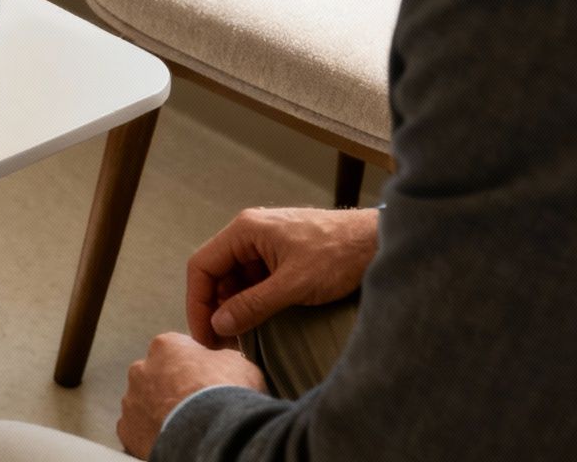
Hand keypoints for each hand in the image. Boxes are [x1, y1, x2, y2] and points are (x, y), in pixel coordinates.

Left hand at [116, 332, 264, 457]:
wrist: (212, 432)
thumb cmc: (224, 391)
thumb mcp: (236, 361)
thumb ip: (220, 357)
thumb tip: (223, 361)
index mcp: (165, 346)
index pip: (177, 350)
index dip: (194, 366)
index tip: (206, 379)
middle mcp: (141, 369)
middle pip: (157, 377)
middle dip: (172, 388)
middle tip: (195, 404)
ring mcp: (132, 401)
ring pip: (145, 404)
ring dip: (160, 411)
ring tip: (186, 424)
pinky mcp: (128, 430)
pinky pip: (139, 430)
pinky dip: (153, 434)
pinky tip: (173, 437)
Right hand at [186, 206, 377, 347]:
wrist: (378, 241)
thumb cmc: (339, 254)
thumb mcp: (294, 285)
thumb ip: (254, 304)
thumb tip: (219, 326)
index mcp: (245, 230)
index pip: (202, 267)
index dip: (197, 304)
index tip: (205, 337)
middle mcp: (250, 233)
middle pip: (215, 274)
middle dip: (215, 310)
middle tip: (222, 346)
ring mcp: (265, 244)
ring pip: (235, 280)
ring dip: (233, 308)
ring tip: (239, 340)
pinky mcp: (280, 256)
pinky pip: (254, 281)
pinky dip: (251, 303)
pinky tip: (257, 324)